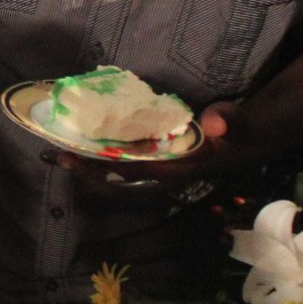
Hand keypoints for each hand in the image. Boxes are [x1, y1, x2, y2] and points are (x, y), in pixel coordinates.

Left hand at [49, 99, 245, 211]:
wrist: (250, 143)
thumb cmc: (242, 133)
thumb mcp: (240, 124)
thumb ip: (229, 121)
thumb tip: (215, 126)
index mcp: (177, 171)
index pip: (131, 173)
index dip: (100, 167)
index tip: (71, 155)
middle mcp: (164, 177)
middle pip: (116, 182)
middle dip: (83, 172)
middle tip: (52, 154)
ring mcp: (159, 173)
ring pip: (116, 178)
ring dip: (87, 167)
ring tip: (57, 153)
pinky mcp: (158, 164)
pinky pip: (124, 166)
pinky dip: (102, 159)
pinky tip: (82, 147)